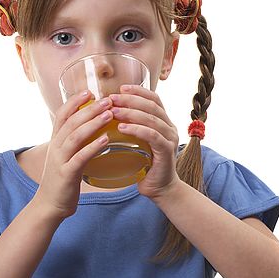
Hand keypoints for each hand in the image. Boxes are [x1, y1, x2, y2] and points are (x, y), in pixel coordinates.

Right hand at [33, 91, 113, 218]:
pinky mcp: (66, 174)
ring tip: (109, 114)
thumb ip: (75, 142)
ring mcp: (60, 160)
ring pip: (75, 136)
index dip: (75, 101)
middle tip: (107, 99)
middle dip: (89, 108)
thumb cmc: (63, 180)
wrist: (49, 205)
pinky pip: (80, 158)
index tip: (90, 91)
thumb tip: (92, 128)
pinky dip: (93, 147)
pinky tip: (106, 140)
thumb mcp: (66, 156)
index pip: (62, 114)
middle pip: (71, 121)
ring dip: (92, 123)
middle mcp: (56, 147)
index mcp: (56, 141)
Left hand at [109, 85, 180, 199]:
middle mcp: (170, 127)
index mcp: (164, 122)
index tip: (120, 88)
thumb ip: (131, 128)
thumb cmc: (145, 166)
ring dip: (130, 112)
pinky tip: (122, 127)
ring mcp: (170, 138)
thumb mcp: (138, 143)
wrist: (160, 189)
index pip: (154, 99)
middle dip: (130, 99)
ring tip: (112, 111)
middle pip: (152, 105)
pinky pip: (152, 135)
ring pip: (151, 118)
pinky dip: (137, 129)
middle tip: (111, 98)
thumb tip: (108, 114)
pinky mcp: (167, 151)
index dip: (138, 91)